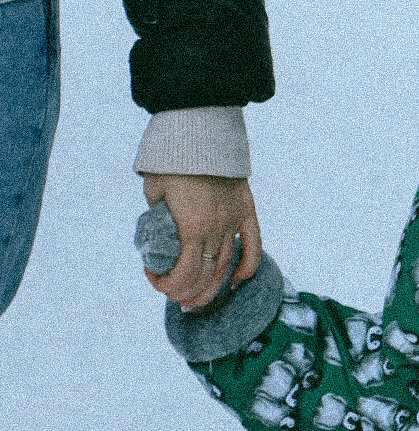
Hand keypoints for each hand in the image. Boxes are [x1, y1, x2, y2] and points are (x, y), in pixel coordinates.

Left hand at [141, 173, 261, 308]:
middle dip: (189, 294)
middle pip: (206, 276)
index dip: (167, 285)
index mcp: (190, 226)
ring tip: (200, 300)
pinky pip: (252, 246)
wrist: (198, 130)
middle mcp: (215, 228)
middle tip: (178, 301)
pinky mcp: (246, 209)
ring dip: (212, 288)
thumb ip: (157, 218)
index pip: (184, 273)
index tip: (155, 279)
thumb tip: (158, 237)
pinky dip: (246, 268)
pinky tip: (235, 282)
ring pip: (227, 267)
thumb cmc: (169, 160)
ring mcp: (233, 219)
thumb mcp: (153, 192)